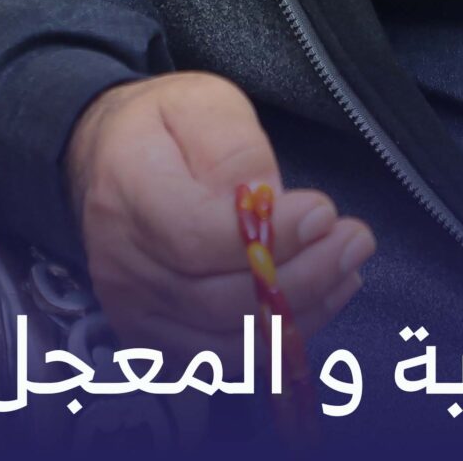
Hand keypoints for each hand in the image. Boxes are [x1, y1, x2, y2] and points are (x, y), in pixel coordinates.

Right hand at [63, 71, 374, 355]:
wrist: (107, 158)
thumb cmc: (164, 124)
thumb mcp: (203, 104)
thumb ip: (236, 149)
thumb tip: (273, 200)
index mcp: (128, 192)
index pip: (196, 238)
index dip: (270, 237)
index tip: (324, 213)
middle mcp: (122, 264)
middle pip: (216, 299)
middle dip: (301, 277)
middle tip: (356, 241)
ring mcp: (133, 309)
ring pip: (225, 339)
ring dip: (299, 312)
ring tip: (348, 269)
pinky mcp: (151, 338)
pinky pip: (220, 359)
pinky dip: (276, 339)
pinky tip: (318, 300)